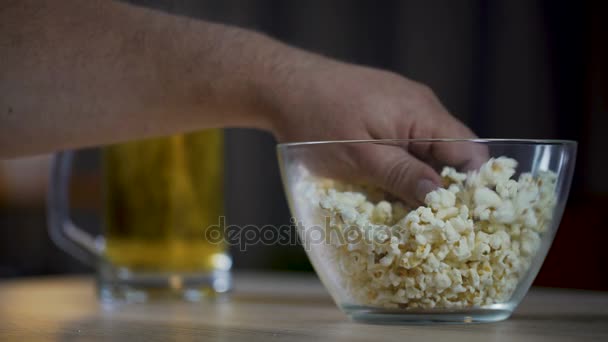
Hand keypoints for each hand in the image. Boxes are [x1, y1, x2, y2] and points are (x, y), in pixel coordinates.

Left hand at [268, 56, 486, 205]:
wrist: (285, 86)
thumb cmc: (317, 121)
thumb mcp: (361, 158)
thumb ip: (402, 175)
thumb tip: (440, 197)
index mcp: (422, 114)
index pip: (471, 152)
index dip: (469, 186)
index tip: (455, 217)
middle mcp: (420, 106)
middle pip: (451, 153)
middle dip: (442, 187)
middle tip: (424, 220)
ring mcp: (403, 106)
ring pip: (427, 150)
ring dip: (418, 177)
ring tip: (401, 206)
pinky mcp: (386, 110)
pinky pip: (407, 141)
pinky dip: (401, 164)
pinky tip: (384, 182)